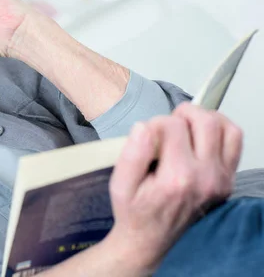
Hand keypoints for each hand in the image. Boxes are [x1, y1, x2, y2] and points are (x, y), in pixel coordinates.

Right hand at [105, 102, 242, 273]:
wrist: (151, 240)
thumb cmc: (134, 211)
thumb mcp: (120, 185)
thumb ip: (132, 154)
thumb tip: (143, 126)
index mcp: (177, 179)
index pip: (171, 126)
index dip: (154, 123)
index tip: (145, 137)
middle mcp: (205, 178)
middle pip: (204, 122)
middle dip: (182, 114)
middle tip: (166, 124)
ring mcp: (221, 179)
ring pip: (225, 128)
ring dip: (204, 119)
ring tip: (185, 126)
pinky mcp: (228, 180)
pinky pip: (235, 142)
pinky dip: (220, 129)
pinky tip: (200, 134)